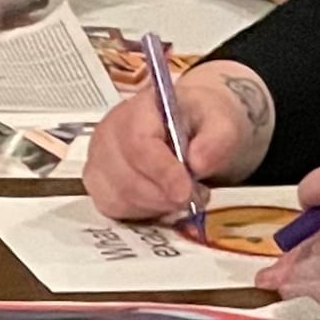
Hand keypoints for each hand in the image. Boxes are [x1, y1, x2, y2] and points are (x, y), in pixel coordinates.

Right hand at [83, 58, 274, 219]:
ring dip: (157, 205)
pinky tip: (161, 199)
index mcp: (138, 108)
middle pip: (127, 176)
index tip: (185, 191)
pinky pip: (115, 208)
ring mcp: (98, 158)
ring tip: (181, 193)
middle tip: (195, 194)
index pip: (138, 143)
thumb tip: (198, 162)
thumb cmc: (200, 122)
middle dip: (165, 195)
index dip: (161, 171)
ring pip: (120, 197)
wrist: (190, 127)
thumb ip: (217, 139)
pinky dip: (142, 211)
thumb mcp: (222, 121)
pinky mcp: (97, 183)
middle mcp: (109, 131)